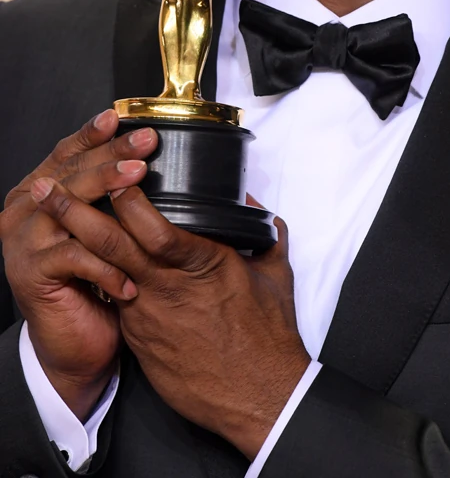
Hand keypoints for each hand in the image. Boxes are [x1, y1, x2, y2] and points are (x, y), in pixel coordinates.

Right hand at [0, 110, 155, 418]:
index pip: (67, 153)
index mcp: (38, 191)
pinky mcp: (31, 272)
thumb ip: (111, 193)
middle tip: (145, 143)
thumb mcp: (103, 227)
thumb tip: (150, 153)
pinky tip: (132, 272)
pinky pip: (75, 256)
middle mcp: (24, 210)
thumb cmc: (95, 278)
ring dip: (107, 190)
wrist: (75, 340)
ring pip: (70, 206)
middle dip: (111, 155)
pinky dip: (107, 262)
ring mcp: (24, 240)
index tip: (120, 117)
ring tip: (141, 178)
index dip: (92, 134)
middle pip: (71, 173)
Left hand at [32, 179, 309, 458]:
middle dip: (78, 214)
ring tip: (55, 219)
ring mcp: (148, 317)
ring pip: (106, 271)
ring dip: (79, 243)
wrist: (258, 397)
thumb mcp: (275, 273)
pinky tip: (89, 263)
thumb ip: (264, 232)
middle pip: (113, 245)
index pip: (154, 227)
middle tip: (51, 190)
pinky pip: (118, 300)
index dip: (127, 200)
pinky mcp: (139, 341)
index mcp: (203, 265)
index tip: (113, 174)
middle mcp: (168, 289)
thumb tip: (250, 204)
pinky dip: (102, 277)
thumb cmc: (268, 336)